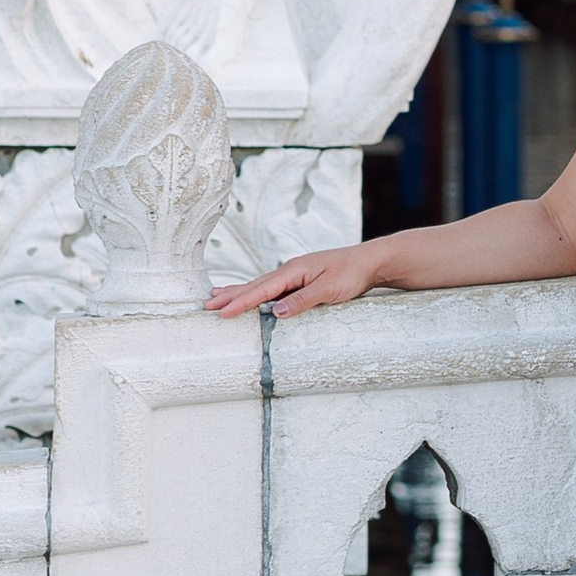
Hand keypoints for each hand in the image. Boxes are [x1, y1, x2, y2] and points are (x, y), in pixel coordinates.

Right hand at [206, 242, 385, 317]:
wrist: (370, 261)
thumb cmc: (352, 273)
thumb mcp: (329, 290)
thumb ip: (302, 300)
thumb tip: (275, 312)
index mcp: (294, 270)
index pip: (261, 290)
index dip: (240, 302)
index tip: (221, 313)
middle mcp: (290, 270)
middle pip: (254, 285)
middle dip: (229, 296)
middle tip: (205, 306)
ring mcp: (294, 274)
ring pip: (260, 285)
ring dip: (238, 292)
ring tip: (216, 296)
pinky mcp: (300, 279)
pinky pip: (271, 287)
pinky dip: (255, 292)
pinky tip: (250, 295)